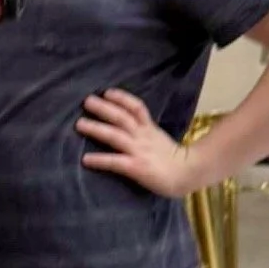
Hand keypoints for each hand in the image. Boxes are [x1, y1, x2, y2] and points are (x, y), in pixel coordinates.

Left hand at [78, 89, 196, 198]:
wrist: (189, 175)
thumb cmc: (171, 159)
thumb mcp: (158, 138)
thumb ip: (144, 130)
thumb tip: (125, 124)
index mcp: (149, 129)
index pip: (137, 108)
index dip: (122, 98)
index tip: (106, 92)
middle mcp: (143, 136)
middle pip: (122, 117)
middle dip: (104, 108)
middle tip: (87, 101)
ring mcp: (139, 151)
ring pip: (115, 136)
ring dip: (96, 129)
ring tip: (79, 124)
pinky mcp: (136, 167)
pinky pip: (115, 162)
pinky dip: (99, 160)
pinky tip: (85, 159)